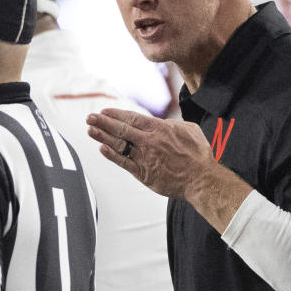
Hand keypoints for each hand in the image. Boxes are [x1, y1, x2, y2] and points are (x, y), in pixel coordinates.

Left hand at [86, 108, 214, 199]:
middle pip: (121, 129)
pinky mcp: (143, 173)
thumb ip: (171, 124)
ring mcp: (144, 157)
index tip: (104, 112)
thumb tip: (162, 122)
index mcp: (159, 128)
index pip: (132, 118)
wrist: (201, 178)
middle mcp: (148, 141)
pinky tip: (102, 149)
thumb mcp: (188, 130)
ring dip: (102, 136)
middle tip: (89, 117)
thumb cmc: (198, 155)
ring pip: (119, 144)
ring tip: (90, 130)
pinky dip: (111, 155)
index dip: (115, 114)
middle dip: (103, 122)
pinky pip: (123, 162)